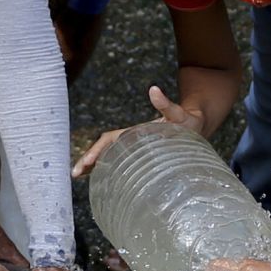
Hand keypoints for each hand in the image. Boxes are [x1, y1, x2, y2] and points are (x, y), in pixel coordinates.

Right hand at [73, 85, 206, 177]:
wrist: (196, 125)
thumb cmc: (188, 120)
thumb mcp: (179, 114)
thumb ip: (166, 105)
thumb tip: (153, 89)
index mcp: (135, 132)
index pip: (109, 140)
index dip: (96, 151)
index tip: (86, 162)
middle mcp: (131, 140)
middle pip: (103, 150)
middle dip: (88, 160)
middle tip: (74, 174)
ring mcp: (135, 150)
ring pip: (108, 158)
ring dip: (93, 167)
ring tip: (78, 177)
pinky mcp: (141, 158)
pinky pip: (119, 165)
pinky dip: (106, 171)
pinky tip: (98, 181)